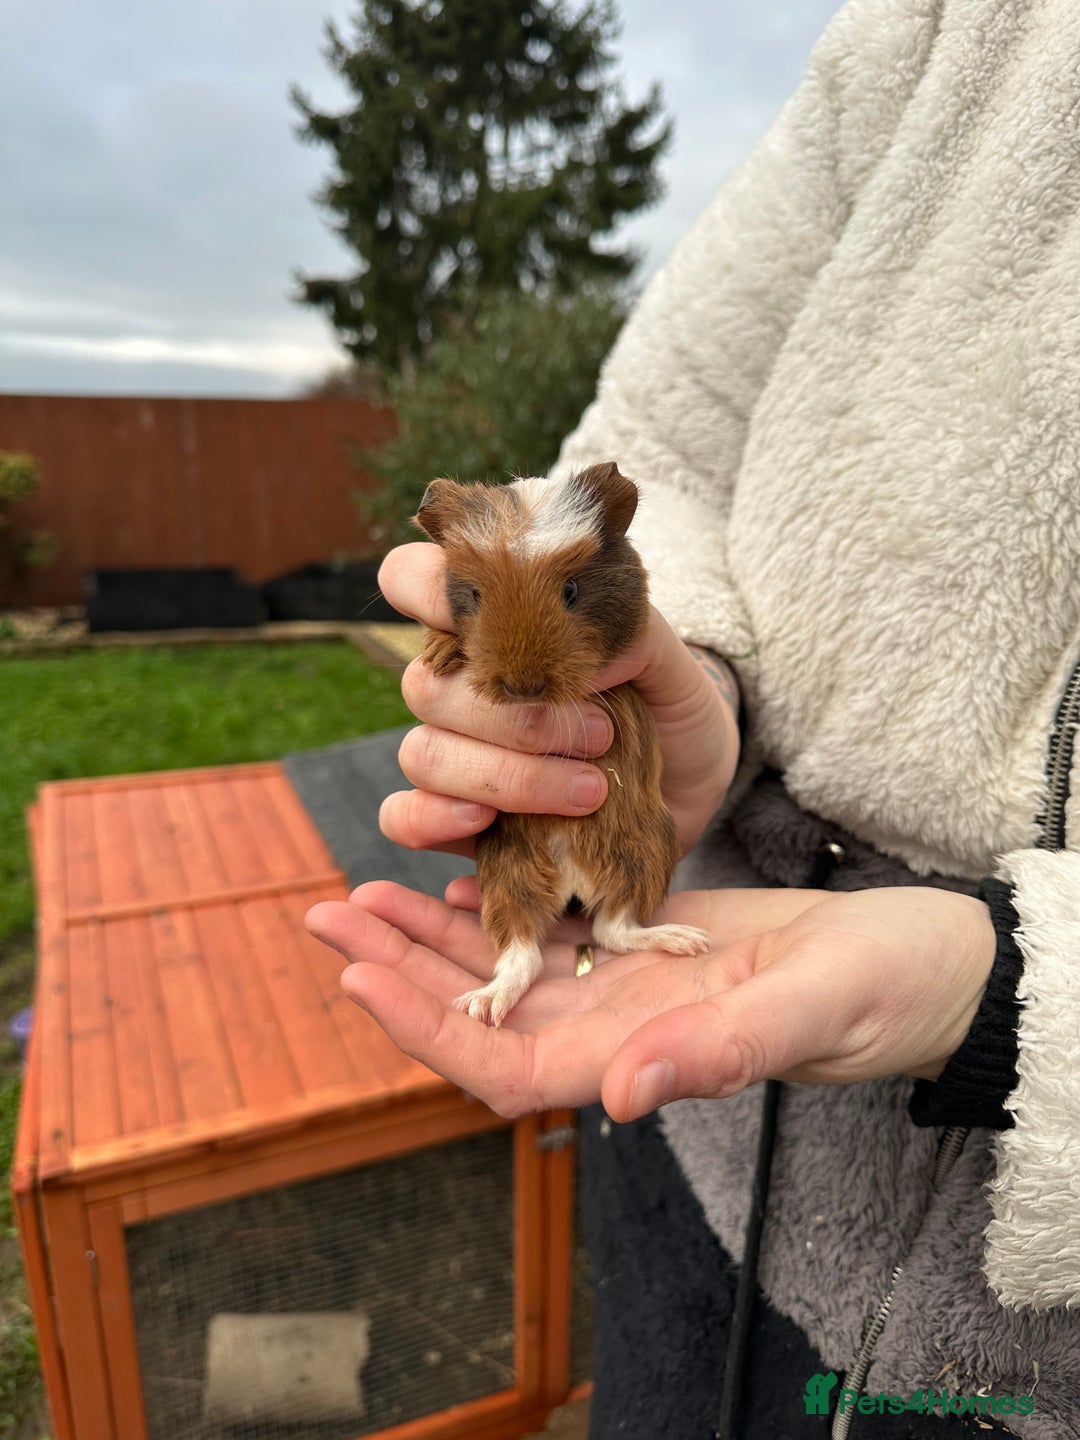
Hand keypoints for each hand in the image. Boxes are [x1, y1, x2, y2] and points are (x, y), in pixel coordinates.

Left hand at [306, 881, 995, 1119]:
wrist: (909, 962)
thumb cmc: (875, 997)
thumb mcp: (805, 1015)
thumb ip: (720, 1054)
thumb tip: (627, 1096)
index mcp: (639, 1059)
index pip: (505, 1066)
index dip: (426, 1032)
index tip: (358, 978)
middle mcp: (614, 1030)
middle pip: (481, 1012)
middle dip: (400, 968)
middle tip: (327, 912)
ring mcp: (623, 987)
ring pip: (506, 967)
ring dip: (433, 932)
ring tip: (367, 888)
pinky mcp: (641, 943)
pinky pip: (550, 928)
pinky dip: (500, 902)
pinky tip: (458, 870)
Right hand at [377, 542, 739, 857]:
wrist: (689, 792)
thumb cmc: (668, 710)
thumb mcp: (669, 661)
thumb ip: (628, 631)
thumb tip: (566, 629)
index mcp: (491, 624)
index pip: (411, 579)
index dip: (429, 590)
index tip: (502, 621)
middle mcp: (458, 685)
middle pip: (424, 686)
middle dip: (516, 716)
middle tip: (601, 733)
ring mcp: (452, 753)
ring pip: (423, 754)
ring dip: (506, 776)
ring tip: (589, 790)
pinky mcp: (456, 820)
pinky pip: (405, 819)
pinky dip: (437, 821)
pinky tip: (489, 824)